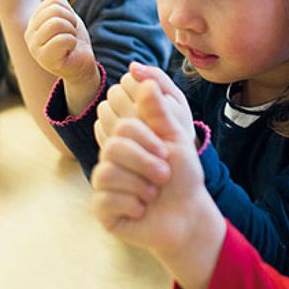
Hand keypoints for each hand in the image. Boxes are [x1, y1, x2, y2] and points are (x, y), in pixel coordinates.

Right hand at [25, 0, 96, 83]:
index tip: (68, 25)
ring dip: (72, 32)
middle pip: (55, 11)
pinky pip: (63, 39)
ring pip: (58, 23)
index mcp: (32, 23)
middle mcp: (29, 35)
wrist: (81, 65)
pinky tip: (69, 51)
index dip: (68, 12)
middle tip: (71, 34)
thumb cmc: (73, 40)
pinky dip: (73, 43)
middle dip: (71, 22)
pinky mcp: (45, 59)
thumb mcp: (66, 15)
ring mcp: (35, 48)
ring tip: (70, 42)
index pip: (53, 2)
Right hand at [92, 78, 208, 256]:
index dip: (148, 139)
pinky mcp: (101, 207)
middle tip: (164, 176)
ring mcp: (103, 182)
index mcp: (125, 137)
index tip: (167, 152)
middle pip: (113, 146)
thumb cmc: (182, 175)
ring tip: (152, 194)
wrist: (188, 214)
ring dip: (141, 186)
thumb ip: (157, 108)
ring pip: (108, 172)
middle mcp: (110, 156)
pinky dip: (132, 206)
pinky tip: (140, 210)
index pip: (123, 124)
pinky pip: (105, 199)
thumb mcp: (175, 137)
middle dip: (147, 163)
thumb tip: (140, 73)